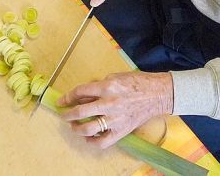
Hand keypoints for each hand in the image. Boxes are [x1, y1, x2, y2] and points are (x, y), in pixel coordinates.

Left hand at [57, 71, 172, 147]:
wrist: (157, 94)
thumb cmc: (137, 82)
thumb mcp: (115, 77)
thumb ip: (98, 87)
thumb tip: (83, 96)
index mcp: (107, 87)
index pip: (80, 92)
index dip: (68, 97)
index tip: (62, 101)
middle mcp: (109, 103)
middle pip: (80, 112)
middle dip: (67, 114)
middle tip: (64, 114)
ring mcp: (115, 119)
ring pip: (88, 129)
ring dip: (76, 128)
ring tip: (73, 126)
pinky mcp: (122, 130)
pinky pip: (103, 142)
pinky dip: (92, 142)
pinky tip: (88, 138)